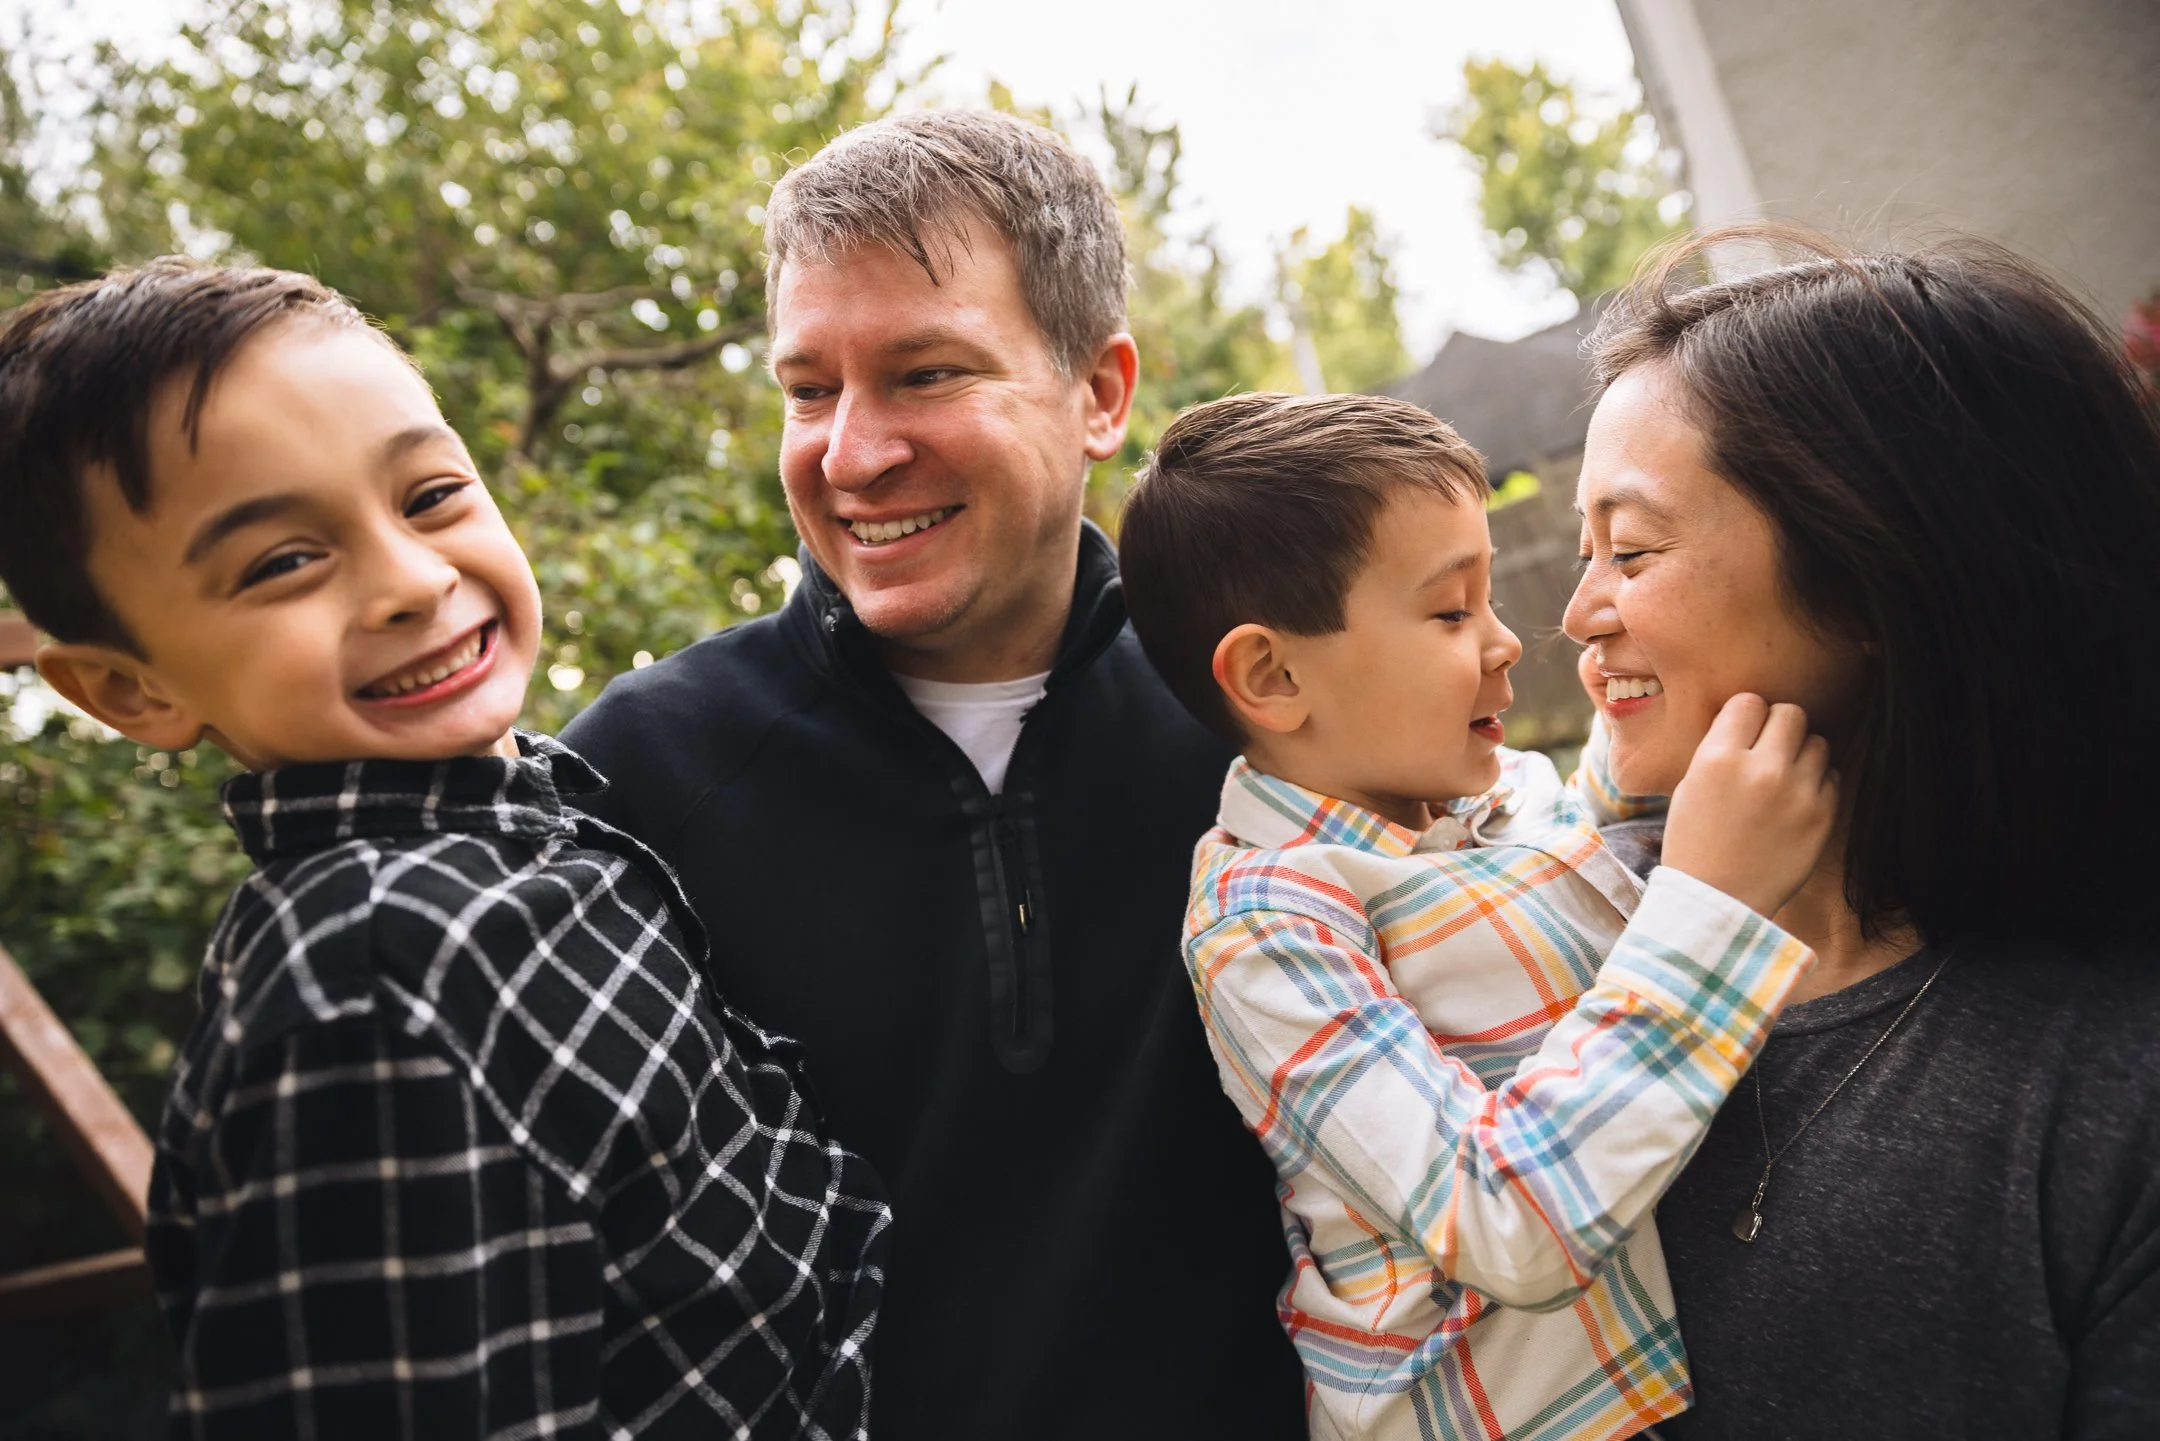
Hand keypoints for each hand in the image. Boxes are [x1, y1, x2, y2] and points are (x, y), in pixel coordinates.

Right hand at [1660, 694, 1837, 917]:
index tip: (1745, 732)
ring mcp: (1796, 793)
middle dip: (1780, 727)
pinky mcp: (1822, 816)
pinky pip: (1832, 777)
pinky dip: (1816, 784)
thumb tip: (1751, 719)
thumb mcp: (1690, 786)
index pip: (1750, 703)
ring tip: (1784, 777)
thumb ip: (1721, 749)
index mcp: (1718, 759)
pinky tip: (1795, 802)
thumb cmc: (1695, 843)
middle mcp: (1761, 769)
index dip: (1747, 715)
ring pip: (1818, 742)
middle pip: (1791, 714)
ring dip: (1802, 754)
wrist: (1717, 900)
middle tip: (1769, 750)